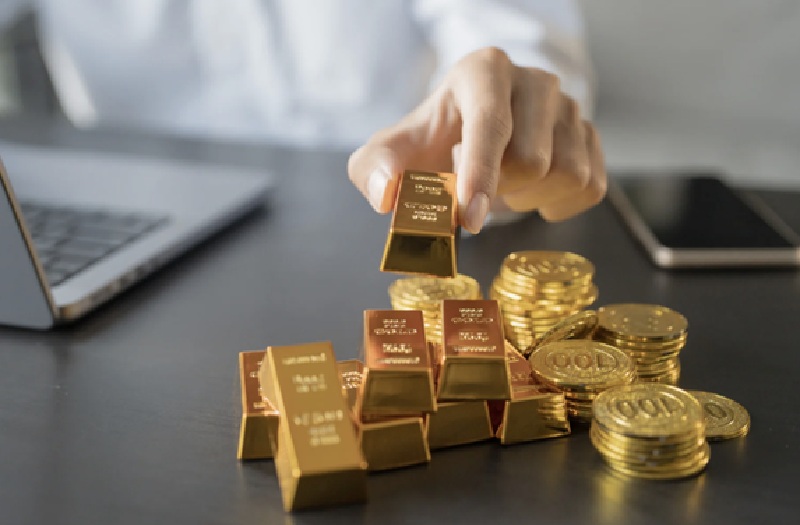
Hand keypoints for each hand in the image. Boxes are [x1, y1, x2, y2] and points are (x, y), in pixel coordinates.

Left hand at [348, 47, 606, 233]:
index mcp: (484, 71)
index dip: (481, 176)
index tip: (467, 221)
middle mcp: (534, 81)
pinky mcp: (590, 135)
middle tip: (476, 190)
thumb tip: (388, 194)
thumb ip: (375, 169)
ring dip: (530, 199)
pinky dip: (559, 205)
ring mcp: (569, 106)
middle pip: (532, 160)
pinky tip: (533, 194)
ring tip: (504, 186)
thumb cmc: (430, 143)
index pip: (491, 124)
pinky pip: (592, 187)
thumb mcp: (390, 153)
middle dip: (499, 190)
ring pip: (568, 174)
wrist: (465, 136)